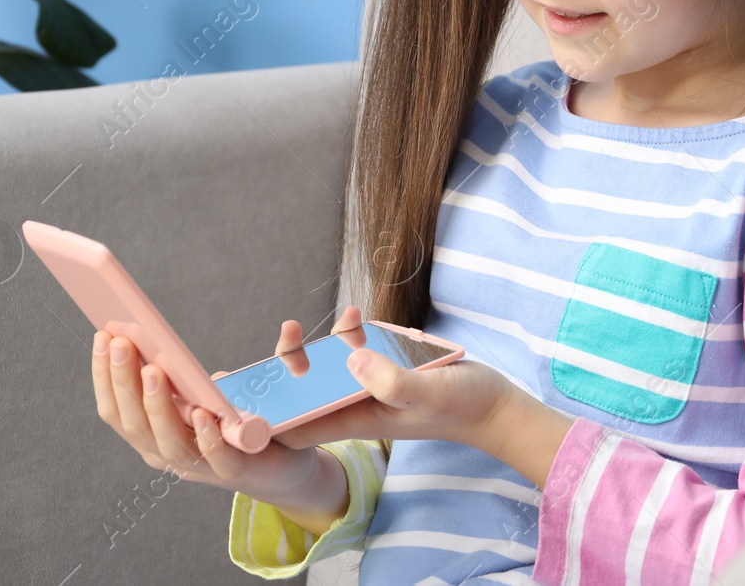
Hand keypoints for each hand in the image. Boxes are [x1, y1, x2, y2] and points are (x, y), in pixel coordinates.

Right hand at [90, 326, 335, 513]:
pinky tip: (199, 411)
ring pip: (168, 443)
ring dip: (157, 405)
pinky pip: (216, 457)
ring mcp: (200, 467)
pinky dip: (205, 436)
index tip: (102, 337)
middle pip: (134, 424)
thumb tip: (160, 341)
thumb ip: (182, 377)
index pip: (116, 411)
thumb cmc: (232, 425)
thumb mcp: (200, 396)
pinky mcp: (236, 470)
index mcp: (153, 436)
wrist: (279, 465)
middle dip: (123, 382)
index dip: (105, 377)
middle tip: (120, 343)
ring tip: (153, 370)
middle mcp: (168, 455)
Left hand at [272, 305, 517, 451]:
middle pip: (303, 392)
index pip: (295, 427)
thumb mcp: (426, 392)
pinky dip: (350, 335)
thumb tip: (350, 359)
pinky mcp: (386, 370)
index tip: (251, 387)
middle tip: (288, 332)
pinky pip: (355, 353)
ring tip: (323, 320)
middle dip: (286, 366)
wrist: (493, 405)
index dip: (267, 414)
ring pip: (327, 370)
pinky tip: (356, 318)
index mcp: (355, 420)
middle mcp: (356, 405)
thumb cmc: (460, 405)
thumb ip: (391, 381)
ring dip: (317, 346)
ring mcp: (371, 387)